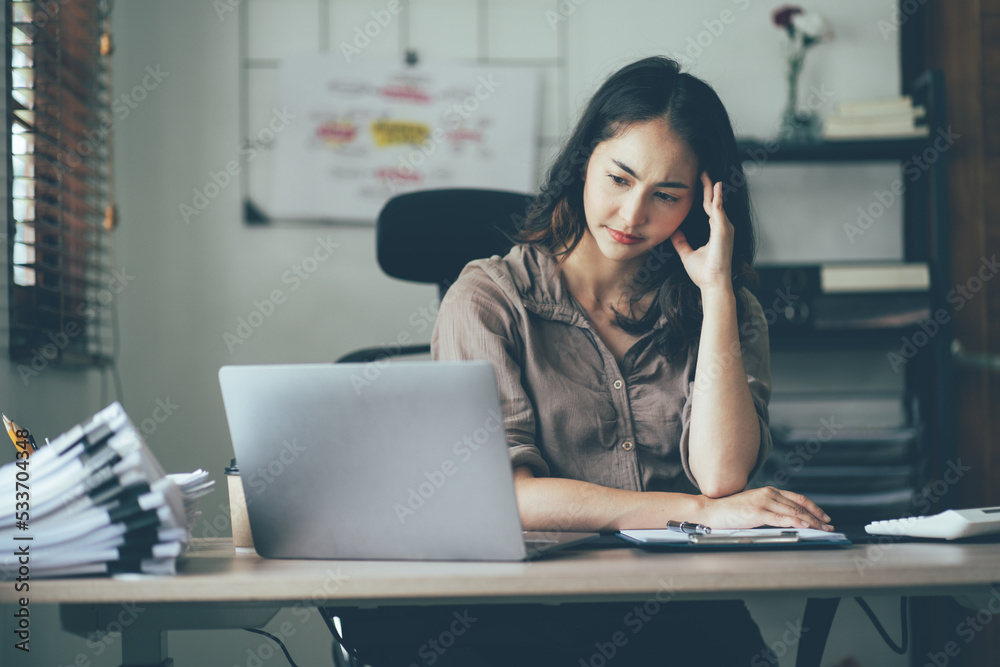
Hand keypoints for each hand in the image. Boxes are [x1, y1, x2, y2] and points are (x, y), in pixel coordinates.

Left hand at [670, 171, 734, 293]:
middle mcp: (722, 227)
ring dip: (712, 188)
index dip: (704, 195)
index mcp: (715, 231)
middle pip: (713, 202)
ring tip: (706, 174)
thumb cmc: (703, 272)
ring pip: (717, 203)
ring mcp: (724, 228)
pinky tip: (715, 187)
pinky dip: (717, 198)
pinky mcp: (724, 231)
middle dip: (708, 187)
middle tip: (703, 171)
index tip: (698, 182)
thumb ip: (680, 241)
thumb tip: (672, 230)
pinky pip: (719, 210)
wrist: (712, 284)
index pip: (709, 208)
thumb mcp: (686, 253)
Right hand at [701, 486, 833, 530]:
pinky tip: (805, 526)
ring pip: (794, 511)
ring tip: (823, 529)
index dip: (813, 507)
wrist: (710, 510)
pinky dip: (796, 522)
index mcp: (768, 492)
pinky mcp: (757, 512)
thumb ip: (769, 509)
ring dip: (811, 521)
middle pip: (799, 505)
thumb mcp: (753, 506)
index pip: (797, 498)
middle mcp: (768, 494)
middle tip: (829, 525)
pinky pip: (781, 518)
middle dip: (817, 516)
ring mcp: (763, 502)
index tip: (824, 516)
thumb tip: (786, 520)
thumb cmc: (729, 511)